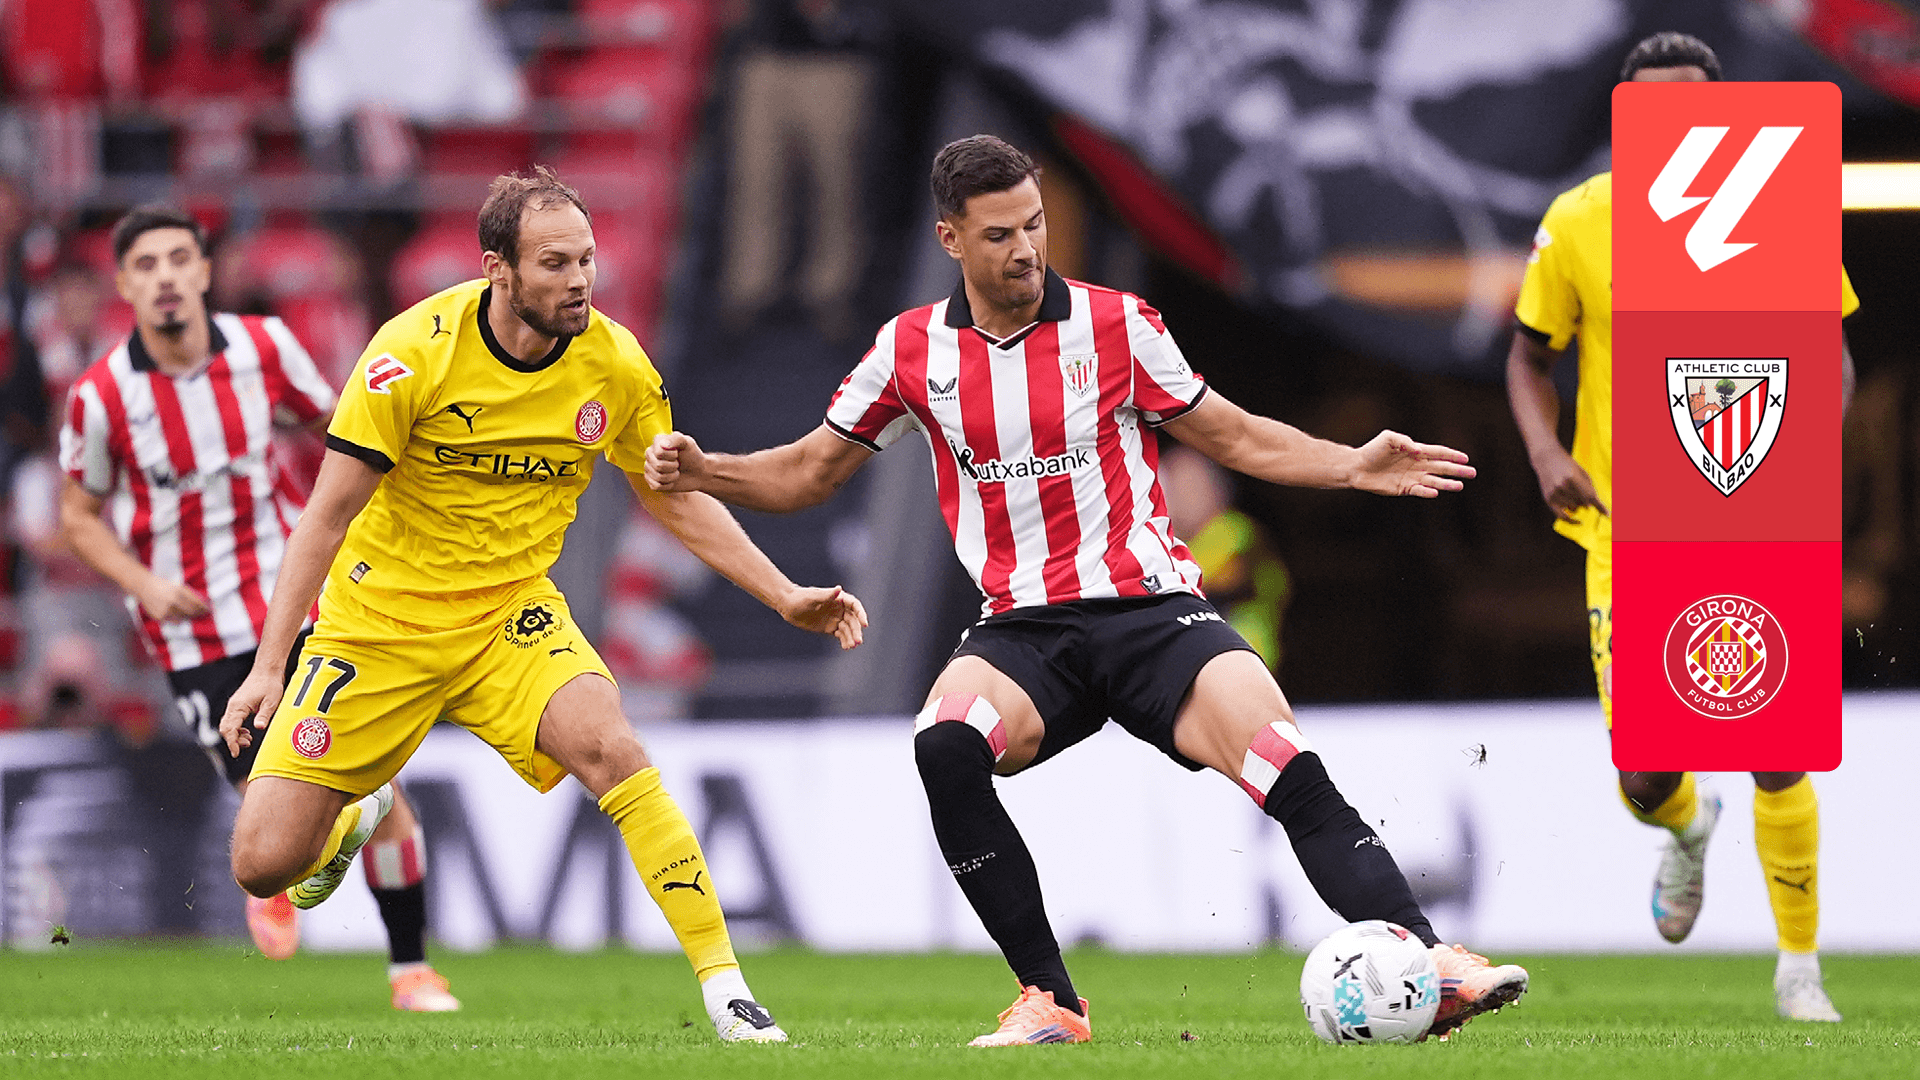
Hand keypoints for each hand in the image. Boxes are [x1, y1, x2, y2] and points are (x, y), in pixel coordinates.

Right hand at [137, 577, 210, 620]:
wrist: (144, 586)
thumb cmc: (165, 586)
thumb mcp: (178, 586)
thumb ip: (190, 595)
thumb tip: (203, 604)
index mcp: (179, 592)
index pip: (196, 603)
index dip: (203, 608)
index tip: (208, 610)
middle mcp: (172, 601)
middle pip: (190, 612)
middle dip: (198, 614)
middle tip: (203, 615)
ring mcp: (165, 610)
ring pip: (182, 618)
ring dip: (188, 617)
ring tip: (192, 615)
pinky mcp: (159, 617)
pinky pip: (172, 621)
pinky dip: (177, 619)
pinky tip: (178, 616)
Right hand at [218, 665, 284, 756]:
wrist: (267, 670)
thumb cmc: (270, 684)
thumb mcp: (271, 701)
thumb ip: (264, 715)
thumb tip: (258, 727)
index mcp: (239, 706)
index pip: (230, 729)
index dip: (232, 743)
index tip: (236, 753)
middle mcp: (233, 706)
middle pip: (225, 728)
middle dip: (233, 740)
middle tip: (247, 745)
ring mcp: (234, 705)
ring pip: (228, 725)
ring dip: (235, 735)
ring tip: (248, 740)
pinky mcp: (238, 704)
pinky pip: (232, 720)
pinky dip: (237, 729)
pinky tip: (247, 732)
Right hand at [645, 432, 707, 492]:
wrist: (699, 472)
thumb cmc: (693, 456)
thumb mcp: (688, 443)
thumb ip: (676, 439)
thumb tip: (663, 445)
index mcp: (657, 442)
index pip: (659, 453)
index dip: (672, 455)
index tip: (678, 453)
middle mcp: (650, 454)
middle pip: (658, 465)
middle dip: (673, 467)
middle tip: (678, 464)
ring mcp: (650, 468)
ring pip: (657, 477)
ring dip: (672, 476)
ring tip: (676, 472)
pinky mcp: (652, 481)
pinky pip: (656, 486)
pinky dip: (668, 485)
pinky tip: (672, 480)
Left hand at [777, 585, 868, 649]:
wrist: (788, 606)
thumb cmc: (800, 598)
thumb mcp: (813, 597)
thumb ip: (827, 595)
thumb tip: (839, 589)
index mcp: (838, 598)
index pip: (854, 605)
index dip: (861, 614)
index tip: (864, 624)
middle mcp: (839, 608)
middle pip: (853, 620)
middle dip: (856, 630)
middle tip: (858, 641)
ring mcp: (835, 618)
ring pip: (848, 629)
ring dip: (851, 637)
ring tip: (851, 646)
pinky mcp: (830, 628)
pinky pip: (841, 635)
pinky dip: (844, 640)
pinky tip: (846, 647)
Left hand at [1350, 430, 1476, 496]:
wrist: (1356, 467)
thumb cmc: (1372, 450)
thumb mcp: (1388, 438)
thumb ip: (1404, 441)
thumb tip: (1418, 450)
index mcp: (1415, 451)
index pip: (1438, 453)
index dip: (1452, 455)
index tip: (1466, 458)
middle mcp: (1417, 465)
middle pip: (1441, 468)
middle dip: (1457, 470)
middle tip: (1472, 473)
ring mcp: (1411, 478)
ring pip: (1434, 481)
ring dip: (1446, 483)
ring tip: (1459, 486)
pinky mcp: (1403, 489)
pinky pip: (1419, 491)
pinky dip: (1427, 492)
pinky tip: (1435, 492)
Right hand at [1528, 444, 1608, 522]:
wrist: (1546, 458)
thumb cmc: (1567, 464)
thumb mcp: (1581, 472)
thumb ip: (1588, 488)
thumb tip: (1591, 506)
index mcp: (1572, 477)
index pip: (1589, 496)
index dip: (1599, 506)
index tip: (1607, 514)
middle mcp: (1562, 487)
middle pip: (1583, 503)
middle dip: (1587, 500)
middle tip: (1582, 491)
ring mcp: (1554, 493)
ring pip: (1574, 508)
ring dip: (1578, 504)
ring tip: (1573, 493)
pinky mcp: (1548, 499)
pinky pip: (1561, 515)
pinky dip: (1571, 520)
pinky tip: (1579, 522)